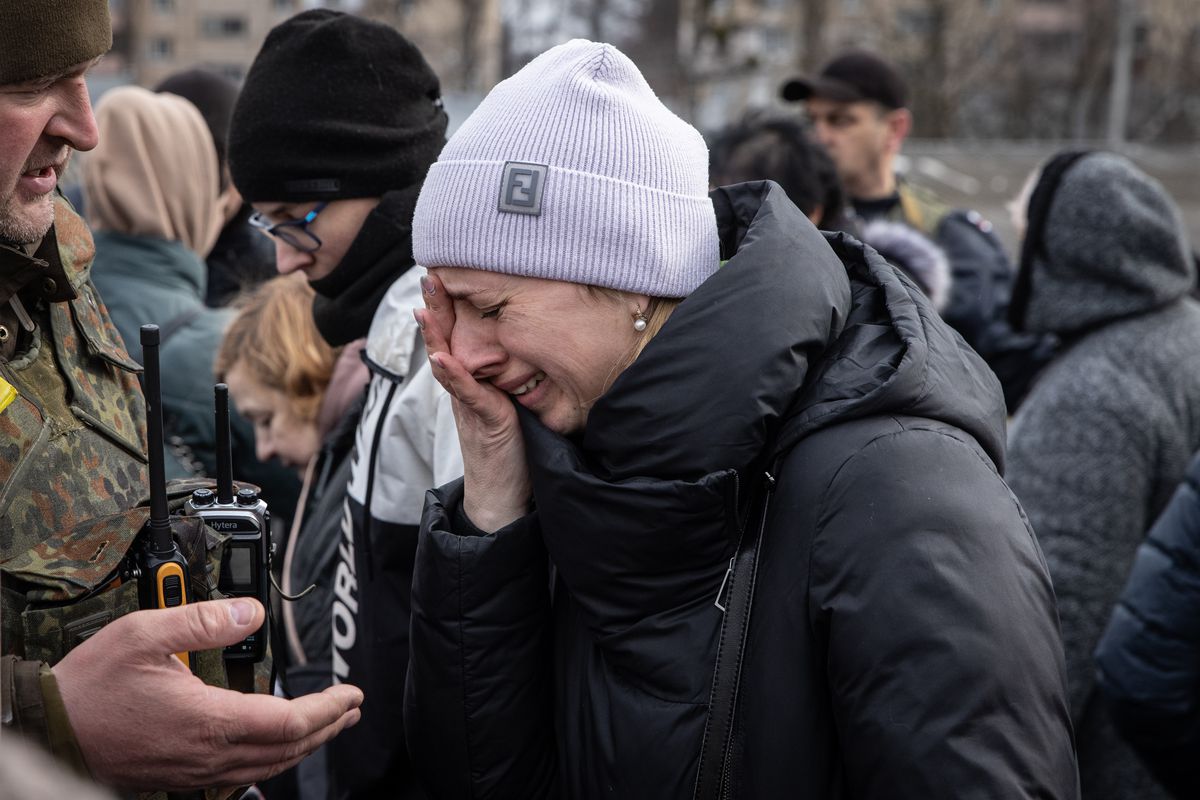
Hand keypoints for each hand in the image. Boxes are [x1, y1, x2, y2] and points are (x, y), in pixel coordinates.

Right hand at [53, 598, 362, 790]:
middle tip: (351, 708)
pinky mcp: (181, 774)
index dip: (328, 708)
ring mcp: (195, 770)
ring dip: (305, 744)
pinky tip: (276, 743)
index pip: (290, 722)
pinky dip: (272, 757)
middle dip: (327, 727)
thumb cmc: (90, 687)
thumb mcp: (144, 633)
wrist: (48, 732)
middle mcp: (208, 754)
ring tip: (328, 725)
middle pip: (288, 749)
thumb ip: (203, 620)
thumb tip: (252, 611)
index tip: (351, 692)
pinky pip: (242, 773)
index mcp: (209, 721)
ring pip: (267, 765)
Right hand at [416, 271, 531, 531]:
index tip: (443, 273)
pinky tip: (443, 359)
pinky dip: (452, 375)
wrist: (505, 492)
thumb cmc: (512, 444)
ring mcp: (468, 403)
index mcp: (471, 378)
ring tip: (426, 309)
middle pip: (444, 341)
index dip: (448, 306)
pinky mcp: (482, 420)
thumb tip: (524, 340)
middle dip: (435, 308)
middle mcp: (464, 386)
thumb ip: (509, 373)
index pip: (456, 334)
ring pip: (446, 362)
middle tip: (429, 276)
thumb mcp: (511, 398)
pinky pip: (465, 394)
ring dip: (434, 335)